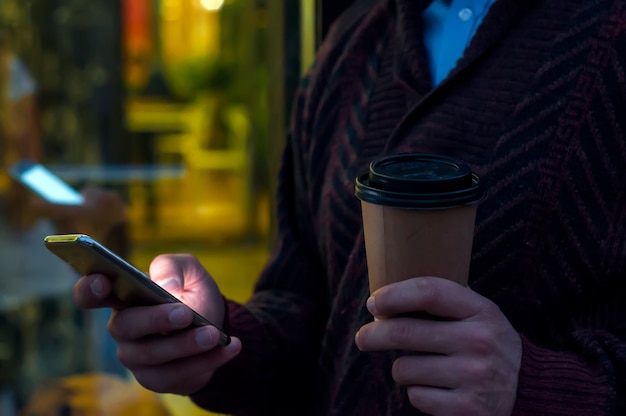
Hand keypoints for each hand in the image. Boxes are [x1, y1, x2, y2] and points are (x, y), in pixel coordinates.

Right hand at [73, 254, 241, 394]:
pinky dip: (208, 361)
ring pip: (154, 356)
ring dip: (186, 345)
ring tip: (213, 335)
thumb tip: (163, 285)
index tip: (102, 282)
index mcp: (124, 297)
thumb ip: (173, 267)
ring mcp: (137, 357)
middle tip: (185, 314)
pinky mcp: (157, 379)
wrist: (214, 326)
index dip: (89, 289)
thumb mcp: (189, 271)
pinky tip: (230, 346)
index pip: (92, 294)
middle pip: (126, 327)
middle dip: (155, 320)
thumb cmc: (192, 294)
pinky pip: (178, 375)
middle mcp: (123, 328)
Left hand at [355, 276, 521, 415]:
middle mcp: (480, 342)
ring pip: (404, 368)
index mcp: (482, 311)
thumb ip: (444, 301)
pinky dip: (419, 393)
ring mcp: (474, 377)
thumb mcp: (479, 315)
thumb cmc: (486, 344)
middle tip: (363, 337)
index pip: (429, 292)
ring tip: (422, 368)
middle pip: (404, 332)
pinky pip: (416, 396)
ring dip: (402, 369)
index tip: (373, 302)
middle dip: (373, 334)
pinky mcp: (467, 409)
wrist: (530, 391)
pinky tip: (438, 388)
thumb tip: (385, 296)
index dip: (393, 295)